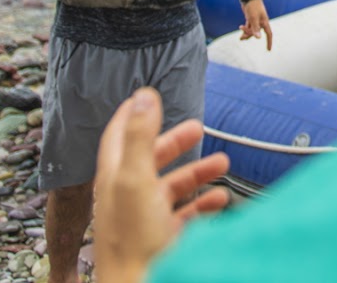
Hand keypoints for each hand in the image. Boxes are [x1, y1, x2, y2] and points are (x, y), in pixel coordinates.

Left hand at [93, 89, 230, 282]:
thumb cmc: (133, 241)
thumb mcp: (137, 179)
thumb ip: (141, 136)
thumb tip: (144, 95)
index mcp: (115, 179)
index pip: (118, 137)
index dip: (131, 115)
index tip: (145, 97)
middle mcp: (126, 198)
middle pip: (149, 160)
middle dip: (175, 142)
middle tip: (197, 128)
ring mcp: (144, 220)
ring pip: (171, 188)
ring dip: (196, 173)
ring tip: (222, 164)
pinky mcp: (160, 240)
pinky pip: (184, 216)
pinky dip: (202, 204)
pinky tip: (217, 200)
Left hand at [240, 0, 272, 50]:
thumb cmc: (253, 6)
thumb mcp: (253, 18)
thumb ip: (255, 28)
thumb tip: (258, 38)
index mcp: (265, 22)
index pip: (269, 34)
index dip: (269, 42)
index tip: (268, 50)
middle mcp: (261, 22)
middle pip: (257, 33)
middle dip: (250, 34)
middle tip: (242, 32)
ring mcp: (256, 20)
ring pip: (252, 30)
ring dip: (246, 33)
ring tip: (240, 38)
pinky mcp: (251, 18)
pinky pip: (249, 26)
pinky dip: (245, 29)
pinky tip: (240, 29)